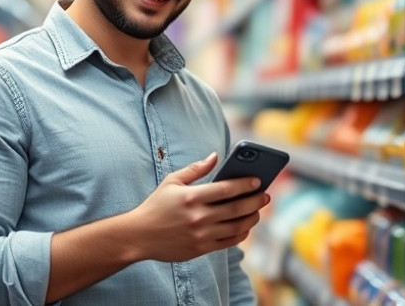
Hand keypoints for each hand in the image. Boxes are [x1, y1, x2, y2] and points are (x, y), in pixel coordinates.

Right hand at [125, 152, 270, 262]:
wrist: (139, 236)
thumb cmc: (156, 205)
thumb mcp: (172, 182)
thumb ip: (195, 169)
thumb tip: (215, 156)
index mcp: (191, 197)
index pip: (226, 189)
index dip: (245, 184)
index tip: (258, 180)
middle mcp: (198, 217)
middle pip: (236, 208)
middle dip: (255, 201)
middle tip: (265, 195)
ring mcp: (201, 235)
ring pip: (236, 227)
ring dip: (251, 217)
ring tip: (258, 210)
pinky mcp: (201, 249)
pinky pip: (229, 242)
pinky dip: (241, 234)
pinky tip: (245, 226)